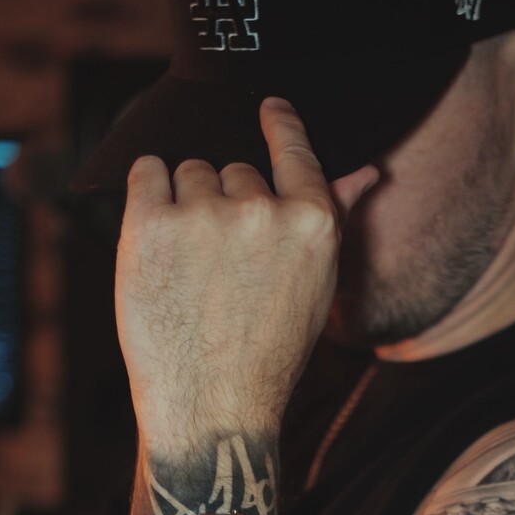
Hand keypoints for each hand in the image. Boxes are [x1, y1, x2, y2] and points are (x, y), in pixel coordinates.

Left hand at [115, 98, 378, 449]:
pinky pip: (146, 172)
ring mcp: (205, 214)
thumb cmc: (266, 353)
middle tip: (219, 267)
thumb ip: (332, 217)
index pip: (295, 150)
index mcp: (313, 225)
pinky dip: (147, 194)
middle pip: (234, 170)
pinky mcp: (152, 223)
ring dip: (184, 204)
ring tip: (189, 268)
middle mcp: (262, 211)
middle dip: (224, 205)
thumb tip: (368, 171)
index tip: (269, 107)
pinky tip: (157, 241)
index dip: (279, 125)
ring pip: (189, 172)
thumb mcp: (316, 286)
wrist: (211, 407)